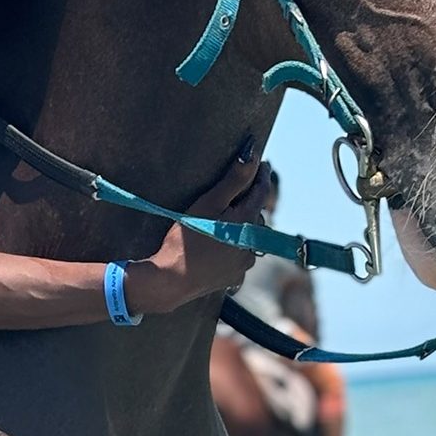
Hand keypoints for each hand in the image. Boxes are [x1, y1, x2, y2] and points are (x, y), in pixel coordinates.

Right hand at [124, 142, 272, 315]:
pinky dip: (234, 247)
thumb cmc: (185, 239)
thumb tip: (253, 156)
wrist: (171, 279)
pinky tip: (219, 245)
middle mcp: (252, 244)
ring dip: (243, 227)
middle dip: (250, 202)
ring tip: (226, 219)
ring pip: (250, 237)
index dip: (262, 175)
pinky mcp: (234, 276)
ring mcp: (244, 263)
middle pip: (256, 215)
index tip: (264, 163)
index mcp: (248, 222)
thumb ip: (234, 180)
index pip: (262, 192)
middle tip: (238, 192)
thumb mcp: (208, 203)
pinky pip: (240, 256)